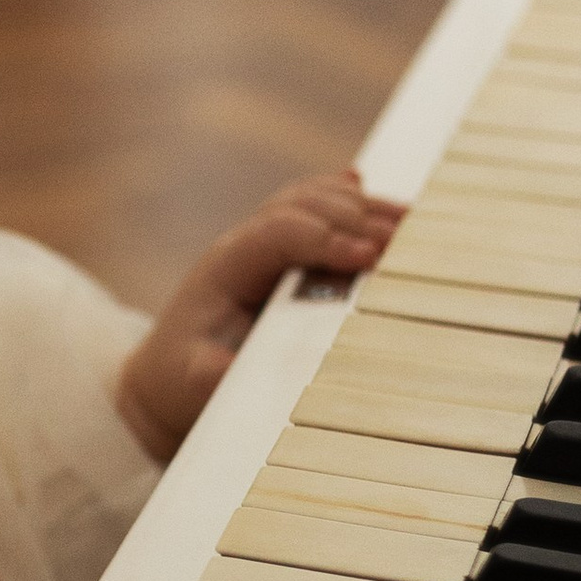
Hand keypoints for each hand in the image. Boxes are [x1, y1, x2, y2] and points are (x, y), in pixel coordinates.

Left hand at [116, 169, 401, 461]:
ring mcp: (267, 243)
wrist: (171, 374)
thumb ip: (212, 376)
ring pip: (316, 200)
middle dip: (353, 218)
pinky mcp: (287, 252)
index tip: (366, 258)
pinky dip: (352, 204)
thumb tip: (234, 372)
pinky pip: (320, 211)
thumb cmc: (182, 378)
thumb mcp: (191, 383)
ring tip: (410, 222)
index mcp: (226, 268)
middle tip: (400, 242)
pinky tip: (378, 196)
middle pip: (304, 205)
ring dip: (361, 207)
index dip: (323, 238)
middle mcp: (247, 245)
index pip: (278, 233)